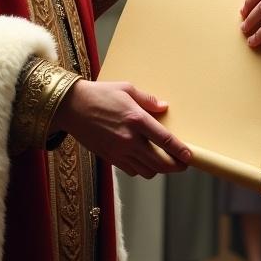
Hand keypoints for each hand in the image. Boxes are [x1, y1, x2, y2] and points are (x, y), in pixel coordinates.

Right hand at [52, 79, 191, 177]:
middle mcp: (129, 139)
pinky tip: (144, 160)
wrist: (71, 107)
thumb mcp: (126, 88)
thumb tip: (164, 107)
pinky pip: (132, 171)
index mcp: (136, 119)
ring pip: (147, 171)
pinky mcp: (110, 158)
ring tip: (163, 161)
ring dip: (158, 169)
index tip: (190, 157)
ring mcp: (119, 151)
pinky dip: (142, 169)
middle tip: (182, 164)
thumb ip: (147, 100)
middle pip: (160, 163)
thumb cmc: (99, 94)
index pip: (165, 141)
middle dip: (175, 166)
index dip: (180, 151)